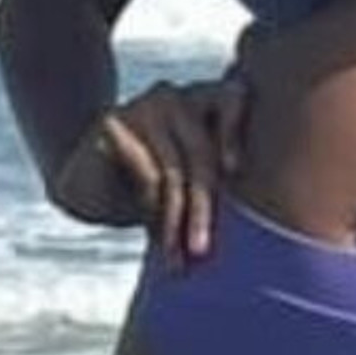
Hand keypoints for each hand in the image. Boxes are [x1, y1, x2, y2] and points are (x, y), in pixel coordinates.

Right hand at [49, 69, 250, 266]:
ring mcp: (142, 105)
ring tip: (176, 259)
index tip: (233, 170)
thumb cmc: (152, 188)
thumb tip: (266, 221)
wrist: (89, 189)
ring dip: (175, 221)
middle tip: (200, 250)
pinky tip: (154, 237)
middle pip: (201, 152)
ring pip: (174, 170)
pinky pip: (146, 174)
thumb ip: (220, 179)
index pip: (232, 97)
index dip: (235, 130)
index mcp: (202, 98)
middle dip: (202, 207)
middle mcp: (174, 95)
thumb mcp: (190, 181)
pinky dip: (153, 212)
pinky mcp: (113, 123)